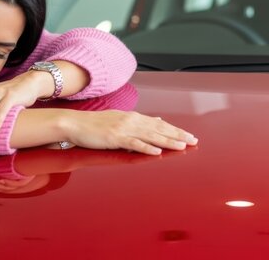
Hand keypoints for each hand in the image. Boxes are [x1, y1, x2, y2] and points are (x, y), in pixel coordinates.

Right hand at [62, 111, 197, 154]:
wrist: (74, 123)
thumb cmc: (94, 124)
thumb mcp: (119, 118)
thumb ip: (138, 121)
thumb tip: (157, 121)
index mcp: (132, 117)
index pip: (159, 124)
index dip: (175, 130)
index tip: (188, 136)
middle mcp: (130, 120)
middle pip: (159, 129)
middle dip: (177, 135)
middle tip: (193, 141)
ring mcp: (123, 129)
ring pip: (150, 136)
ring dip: (167, 141)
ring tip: (182, 146)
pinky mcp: (114, 137)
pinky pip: (133, 143)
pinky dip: (146, 147)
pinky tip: (157, 152)